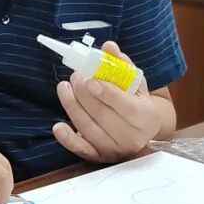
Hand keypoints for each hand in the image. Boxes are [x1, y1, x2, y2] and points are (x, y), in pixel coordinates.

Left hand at [52, 41, 161, 163]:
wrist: (141, 131)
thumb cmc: (136, 102)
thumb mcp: (135, 83)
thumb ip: (122, 64)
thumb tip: (108, 47)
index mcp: (145, 117)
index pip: (126, 106)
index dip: (107, 93)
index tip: (90, 79)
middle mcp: (132, 137)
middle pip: (103, 116)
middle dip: (84, 94)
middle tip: (75, 76)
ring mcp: (115, 149)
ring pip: (88, 128)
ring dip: (72, 106)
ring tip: (64, 87)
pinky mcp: (99, 157)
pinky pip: (82, 149)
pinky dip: (68, 139)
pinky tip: (58, 126)